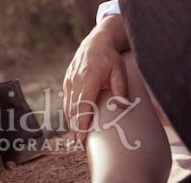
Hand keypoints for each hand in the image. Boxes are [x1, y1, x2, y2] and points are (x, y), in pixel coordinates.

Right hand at [62, 21, 129, 146]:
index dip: (80, 124)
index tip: (81, 140)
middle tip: (81, 146)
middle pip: (72, 110)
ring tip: (78, 139)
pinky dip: (70, 113)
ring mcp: (69, 81)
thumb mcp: (120, 70)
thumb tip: (123, 106)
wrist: (97, 42)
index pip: (82, 106)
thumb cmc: (110, 58)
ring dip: (72, 123)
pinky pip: (67, 101)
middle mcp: (75, 80)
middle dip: (75, 129)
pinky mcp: (67, 81)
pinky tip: (75, 124)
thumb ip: (121, 88)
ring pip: (68, 106)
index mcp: (88, 78)